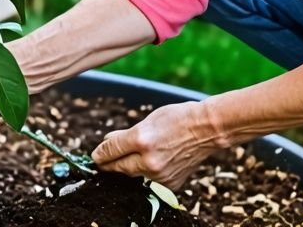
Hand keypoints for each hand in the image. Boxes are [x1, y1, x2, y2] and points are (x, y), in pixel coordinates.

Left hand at [90, 101, 225, 188]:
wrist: (207, 129)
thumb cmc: (178, 118)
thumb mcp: (148, 120)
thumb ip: (126, 134)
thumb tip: (108, 142)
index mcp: (141, 139)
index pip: (111, 151)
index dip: (100, 154)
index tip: (95, 156)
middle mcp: (148, 160)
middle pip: (119, 167)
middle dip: (109, 164)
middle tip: (102, 161)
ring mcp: (160, 174)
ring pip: (135, 173)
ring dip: (133, 165)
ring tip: (142, 152)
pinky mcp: (170, 183)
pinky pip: (152, 179)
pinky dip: (150, 171)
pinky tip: (159, 158)